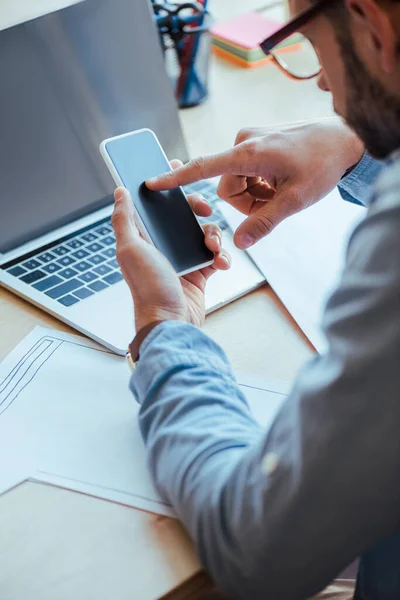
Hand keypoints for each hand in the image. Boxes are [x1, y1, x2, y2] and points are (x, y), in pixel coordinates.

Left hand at [111, 166, 230, 331]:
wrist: (172, 322)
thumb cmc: (148, 289)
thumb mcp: (130, 250)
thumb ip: (123, 220)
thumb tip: (119, 192)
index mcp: (145, 237)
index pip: (154, 204)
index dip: (166, 186)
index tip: (178, 171)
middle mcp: (163, 245)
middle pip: (184, 213)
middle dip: (197, 207)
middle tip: (204, 209)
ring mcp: (183, 258)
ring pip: (204, 232)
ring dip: (213, 235)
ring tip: (213, 248)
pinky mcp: (200, 272)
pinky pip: (216, 255)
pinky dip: (222, 256)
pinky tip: (221, 262)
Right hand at [146, 118, 363, 248]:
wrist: (345, 138)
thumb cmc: (322, 165)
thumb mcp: (295, 201)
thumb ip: (265, 223)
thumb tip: (238, 243)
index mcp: (249, 153)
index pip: (203, 168)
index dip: (177, 179)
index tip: (152, 182)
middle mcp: (244, 141)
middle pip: (227, 187)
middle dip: (247, 202)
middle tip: (276, 202)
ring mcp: (250, 139)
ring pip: (238, 181)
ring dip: (256, 193)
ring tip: (282, 190)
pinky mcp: (257, 140)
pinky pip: (247, 170)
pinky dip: (261, 183)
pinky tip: (281, 180)